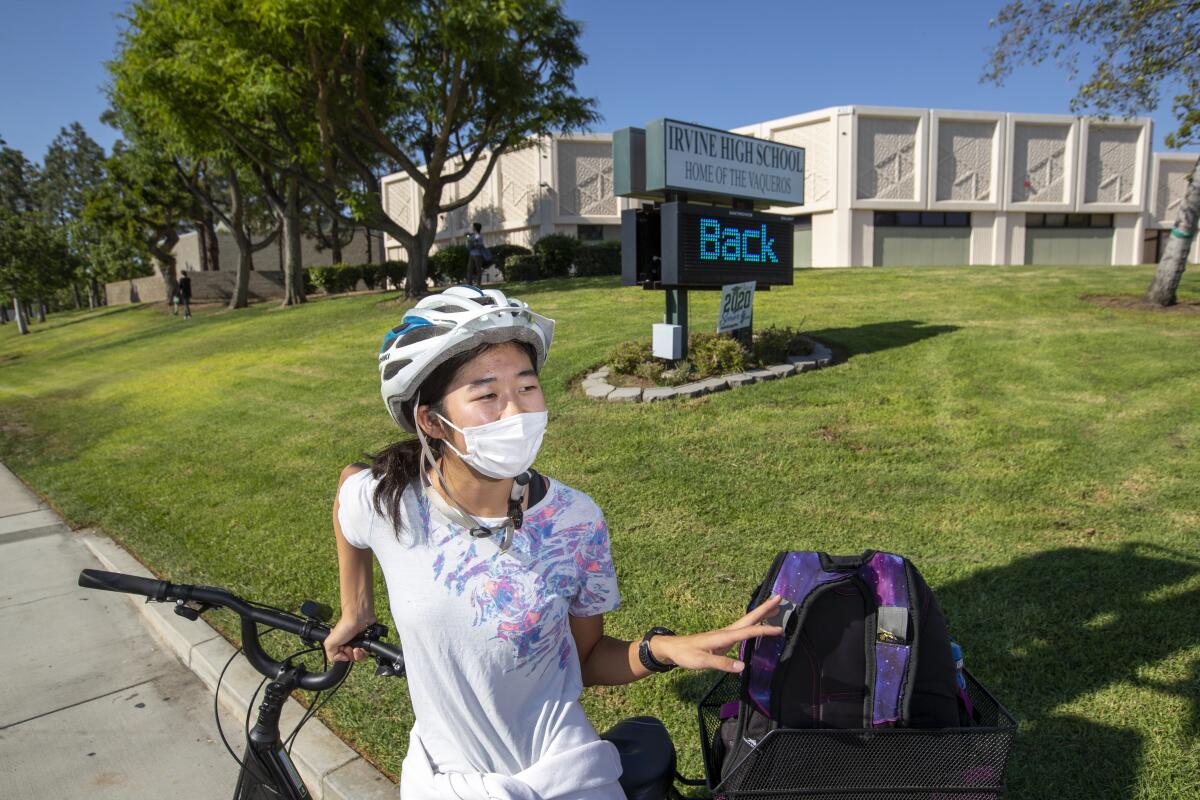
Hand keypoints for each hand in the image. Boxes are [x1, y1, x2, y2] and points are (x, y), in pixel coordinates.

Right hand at [324, 614, 374, 662]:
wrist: (358, 618)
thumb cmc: (344, 627)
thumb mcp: (329, 643)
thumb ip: (330, 655)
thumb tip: (341, 658)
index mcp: (340, 645)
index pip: (342, 658)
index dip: (343, 657)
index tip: (343, 651)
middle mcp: (350, 644)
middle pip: (352, 659)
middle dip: (351, 656)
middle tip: (350, 648)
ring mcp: (359, 643)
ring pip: (360, 657)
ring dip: (358, 655)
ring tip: (357, 648)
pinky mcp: (367, 642)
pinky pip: (367, 652)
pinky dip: (365, 651)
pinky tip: (363, 646)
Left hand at [652, 594, 784, 672]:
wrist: (674, 649)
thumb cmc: (687, 655)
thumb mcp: (702, 661)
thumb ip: (721, 663)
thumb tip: (742, 667)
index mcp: (724, 636)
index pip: (748, 631)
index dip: (764, 630)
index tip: (780, 629)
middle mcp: (727, 632)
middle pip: (750, 618)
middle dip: (765, 608)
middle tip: (780, 598)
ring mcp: (726, 634)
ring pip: (747, 621)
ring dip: (761, 614)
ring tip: (775, 608)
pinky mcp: (724, 638)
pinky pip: (743, 628)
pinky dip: (754, 624)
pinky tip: (757, 626)